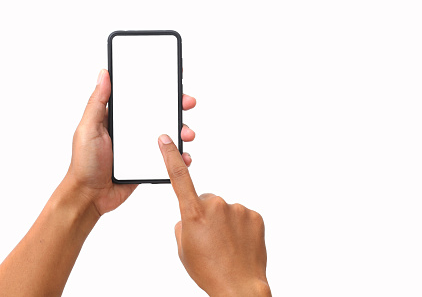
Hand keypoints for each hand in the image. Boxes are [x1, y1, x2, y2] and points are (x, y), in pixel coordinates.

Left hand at [65, 69, 196, 215]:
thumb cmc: (84, 163)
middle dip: (176, 106)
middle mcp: (131, 130)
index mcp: (117, 118)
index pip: (139, 97)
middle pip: (158, 113)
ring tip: (187, 133)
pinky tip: (184, 155)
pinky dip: (178, 155)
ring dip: (181, 131)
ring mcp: (141, 146)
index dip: (156, 87)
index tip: (172, 79)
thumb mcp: (88, 128)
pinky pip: (167, 156)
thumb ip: (97, 102)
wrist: (90, 196)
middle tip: (187, 102)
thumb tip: (103, 74)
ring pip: (167, 134)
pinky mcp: (148, 163)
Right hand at [158, 134, 270, 296]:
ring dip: (223, 222)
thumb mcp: (183, 248)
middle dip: (205, 214)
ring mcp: (237, 210)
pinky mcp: (254, 215)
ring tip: (225, 244)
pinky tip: (238, 243)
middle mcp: (215, 206)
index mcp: (193, 213)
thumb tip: (190, 215)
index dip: (170, 156)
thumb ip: (183, 224)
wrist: (239, 287)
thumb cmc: (209, 271)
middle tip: (210, 238)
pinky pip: (241, 216)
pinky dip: (239, 227)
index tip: (166, 139)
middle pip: (206, 199)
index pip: (179, 177)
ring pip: (224, 209)